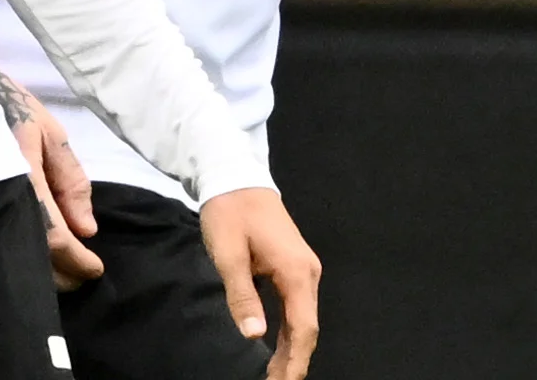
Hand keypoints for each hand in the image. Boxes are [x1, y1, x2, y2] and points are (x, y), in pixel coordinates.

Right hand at [0, 57, 104, 286]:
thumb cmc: (5, 104)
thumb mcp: (48, 131)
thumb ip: (71, 180)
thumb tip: (88, 229)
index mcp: (24, 179)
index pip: (54, 236)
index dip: (77, 261)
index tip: (95, 269)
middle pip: (33, 256)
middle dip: (62, 273)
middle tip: (81, 274)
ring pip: (12, 255)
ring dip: (40, 269)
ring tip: (61, 268)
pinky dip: (17, 254)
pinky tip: (30, 254)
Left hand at [199, 187, 319, 379]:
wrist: (236, 176)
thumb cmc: (230, 212)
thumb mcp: (229, 255)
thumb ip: (242, 296)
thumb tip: (254, 337)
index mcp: (296, 271)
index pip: (303, 329)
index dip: (294, 361)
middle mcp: (308, 272)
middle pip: (307, 328)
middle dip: (293, 361)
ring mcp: (304, 268)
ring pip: (303, 319)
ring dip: (290, 349)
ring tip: (274, 375)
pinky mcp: (294, 265)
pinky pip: (296, 307)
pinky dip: (288, 331)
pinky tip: (276, 347)